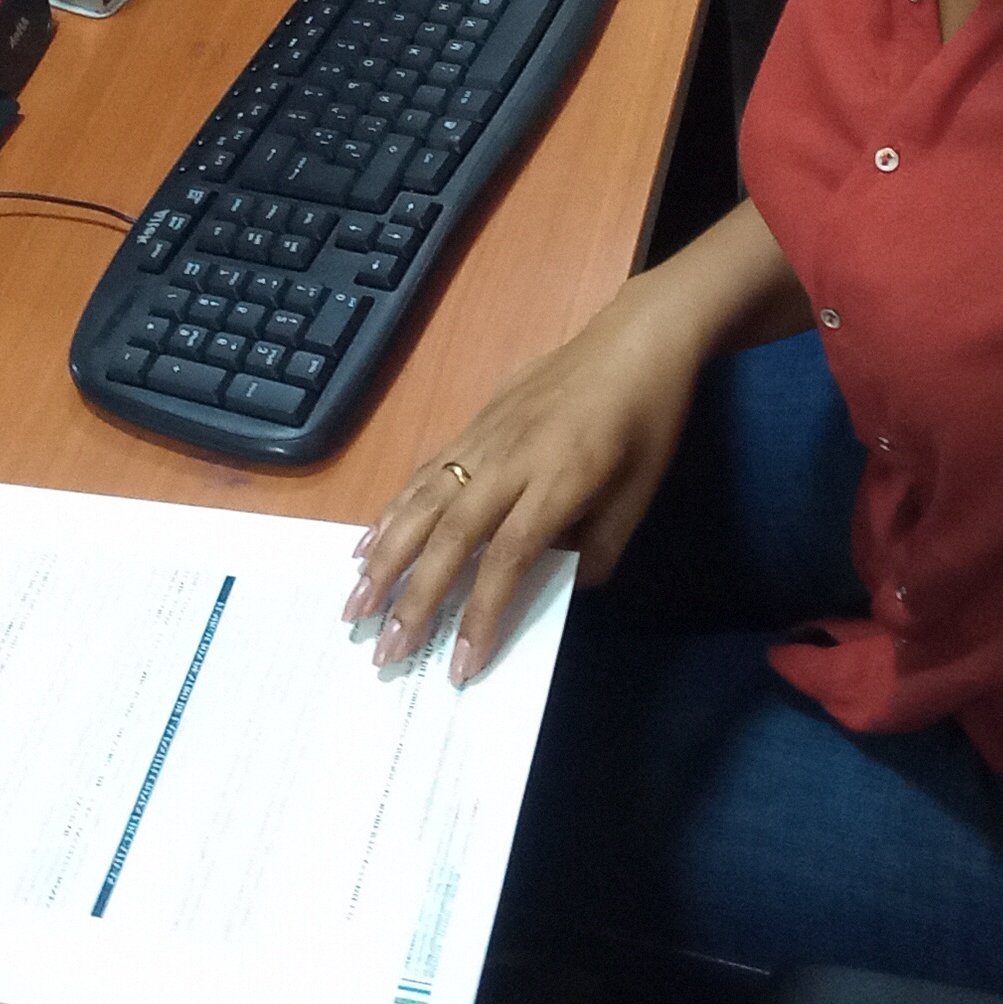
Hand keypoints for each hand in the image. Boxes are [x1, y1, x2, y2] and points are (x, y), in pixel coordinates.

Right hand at [343, 280, 701, 682]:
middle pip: (452, 535)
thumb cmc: (647, 421)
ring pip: (423, 501)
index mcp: (560, 479)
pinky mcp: (472, 421)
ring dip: (384, 557)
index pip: (509, 558)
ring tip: (355, 605)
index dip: (481, 613)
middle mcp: (511, 459)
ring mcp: (484, 437)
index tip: (461, 664)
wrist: (634, 339)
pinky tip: (367, 543)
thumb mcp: (641, 493)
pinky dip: (392, 510)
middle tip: (385, 651)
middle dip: (414, 597)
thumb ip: (599, 548)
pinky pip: (423, 471)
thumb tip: (558, 592)